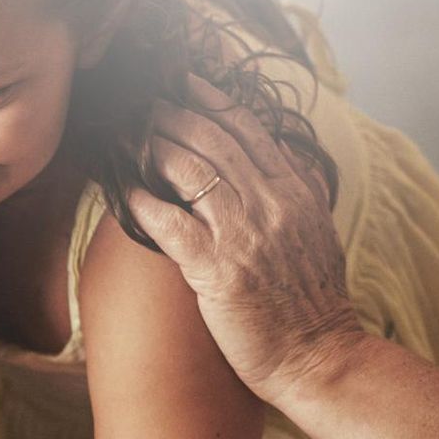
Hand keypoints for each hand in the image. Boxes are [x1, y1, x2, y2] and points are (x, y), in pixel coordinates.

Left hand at [125, 75, 369, 403]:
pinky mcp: (219, 268)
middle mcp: (273, 202)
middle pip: (214, 137)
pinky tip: (118, 189)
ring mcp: (247, 233)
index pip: (249, 127)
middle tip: (138, 97)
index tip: (180, 80)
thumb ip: (294, 194)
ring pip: (190, 169)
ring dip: (149, 145)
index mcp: (297, 189)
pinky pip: (170, 223)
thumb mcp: (315, 234)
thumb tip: (270, 162)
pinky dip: (141, 202)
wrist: (319, 358)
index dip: (210, 98)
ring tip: (120, 132)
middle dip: (171, 112)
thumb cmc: (309, 305)